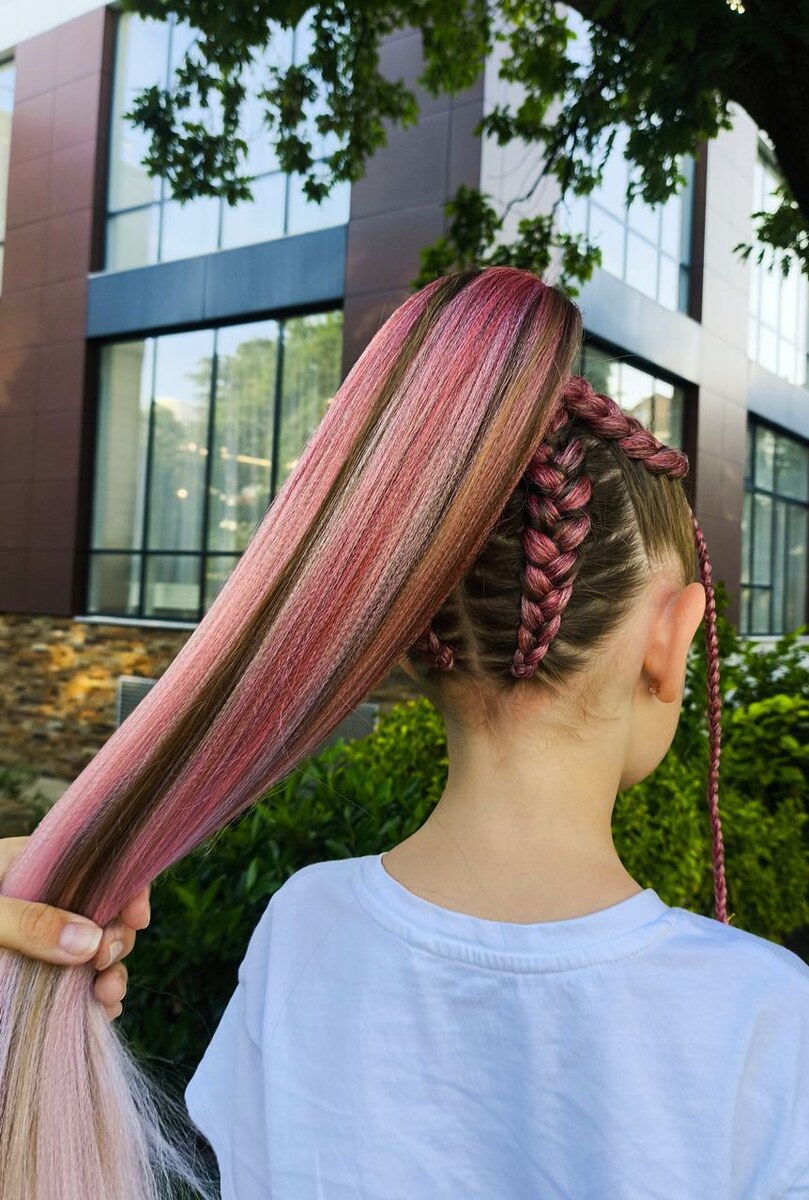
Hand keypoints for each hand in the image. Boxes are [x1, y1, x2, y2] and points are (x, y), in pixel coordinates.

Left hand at [0, 836, 150, 1021]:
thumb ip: (31, 924)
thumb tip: (92, 941)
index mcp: (37, 868)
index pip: (98, 866)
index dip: (127, 889)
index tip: (138, 918)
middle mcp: (46, 903)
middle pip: (103, 914)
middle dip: (117, 941)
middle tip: (105, 962)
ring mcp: (43, 941)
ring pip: (94, 953)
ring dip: (110, 975)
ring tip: (107, 997)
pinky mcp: (36, 978)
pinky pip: (77, 986)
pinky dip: (93, 1001)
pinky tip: (101, 1012)